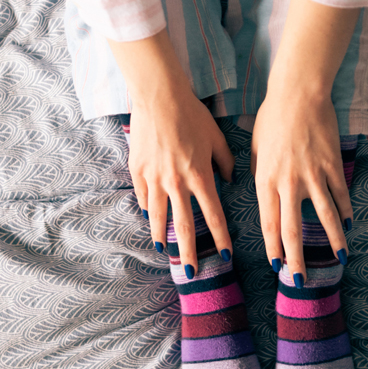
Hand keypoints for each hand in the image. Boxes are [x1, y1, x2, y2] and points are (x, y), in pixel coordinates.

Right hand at [109, 30, 234, 273]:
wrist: (158, 96)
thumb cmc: (191, 114)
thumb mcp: (216, 136)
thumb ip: (226, 161)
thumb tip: (230, 179)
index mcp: (200, 176)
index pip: (213, 215)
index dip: (220, 237)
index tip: (226, 255)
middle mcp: (177, 183)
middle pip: (184, 226)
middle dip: (189, 252)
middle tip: (190, 272)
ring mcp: (154, 178)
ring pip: (158, 216)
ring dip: (162, 235)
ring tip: (164, 249)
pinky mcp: (137, 170)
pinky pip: (143, 195)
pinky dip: (147, 208)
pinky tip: (150, 216)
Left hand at [251, 91, 349, 284]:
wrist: (298, 93)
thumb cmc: (271, 118)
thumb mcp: (255, 147)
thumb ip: (257, 173)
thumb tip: (261, 191)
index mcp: (264, 181)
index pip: (268, 224)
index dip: (273, 248)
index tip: (277, 267)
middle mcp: (288, 183)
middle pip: (293, 229)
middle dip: (297, 258)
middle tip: (301, 280)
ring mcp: (313, 175)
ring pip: (324, 216)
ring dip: (332, 241)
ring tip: (339, 259)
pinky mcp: (332, 165)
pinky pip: (340, 194)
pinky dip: (345, 211)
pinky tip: (348, 224)